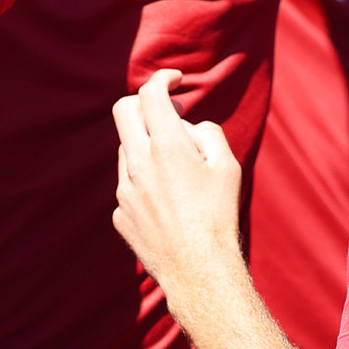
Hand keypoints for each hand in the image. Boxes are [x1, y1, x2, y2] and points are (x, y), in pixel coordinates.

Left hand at [111, 69, 242, 294]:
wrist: (199, 270)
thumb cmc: (219, 216)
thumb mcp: (228, 167)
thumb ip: (207, 134)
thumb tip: (189, 127)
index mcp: (165, 146)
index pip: (150, 93)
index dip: (163, 79)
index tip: (175, 80)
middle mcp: (137, 163)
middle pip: (123, 110)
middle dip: (143, 102)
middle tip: (166, 111)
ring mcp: (123, 189)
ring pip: (126, 149)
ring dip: (147, 146)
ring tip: (178, 170)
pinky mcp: (120, 213)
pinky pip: (128, 184)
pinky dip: (145, 181)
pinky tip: (169, 203)